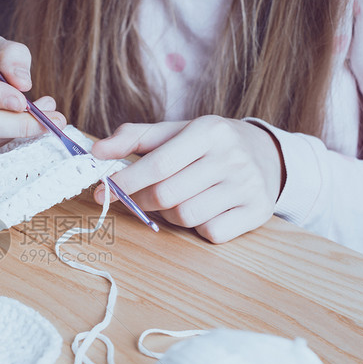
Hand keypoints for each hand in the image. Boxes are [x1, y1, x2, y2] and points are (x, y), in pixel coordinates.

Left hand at [92, 116, 284, 242]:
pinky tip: (202, 210)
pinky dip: (198, 228)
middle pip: (168, 195)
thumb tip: (97, 151)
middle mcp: (232, 157)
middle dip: (141, 201)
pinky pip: (212, 233)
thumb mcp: (175, 132)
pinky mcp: (258, 212)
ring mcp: (248, 186)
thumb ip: (134, 138)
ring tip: (174, 200)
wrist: (265, 153)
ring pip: (186, 217)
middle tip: (134, 198)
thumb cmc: (208, 145)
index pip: (159, 164)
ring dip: (169, 215)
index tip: (103, 190)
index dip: (126, 181)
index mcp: (209, 131)